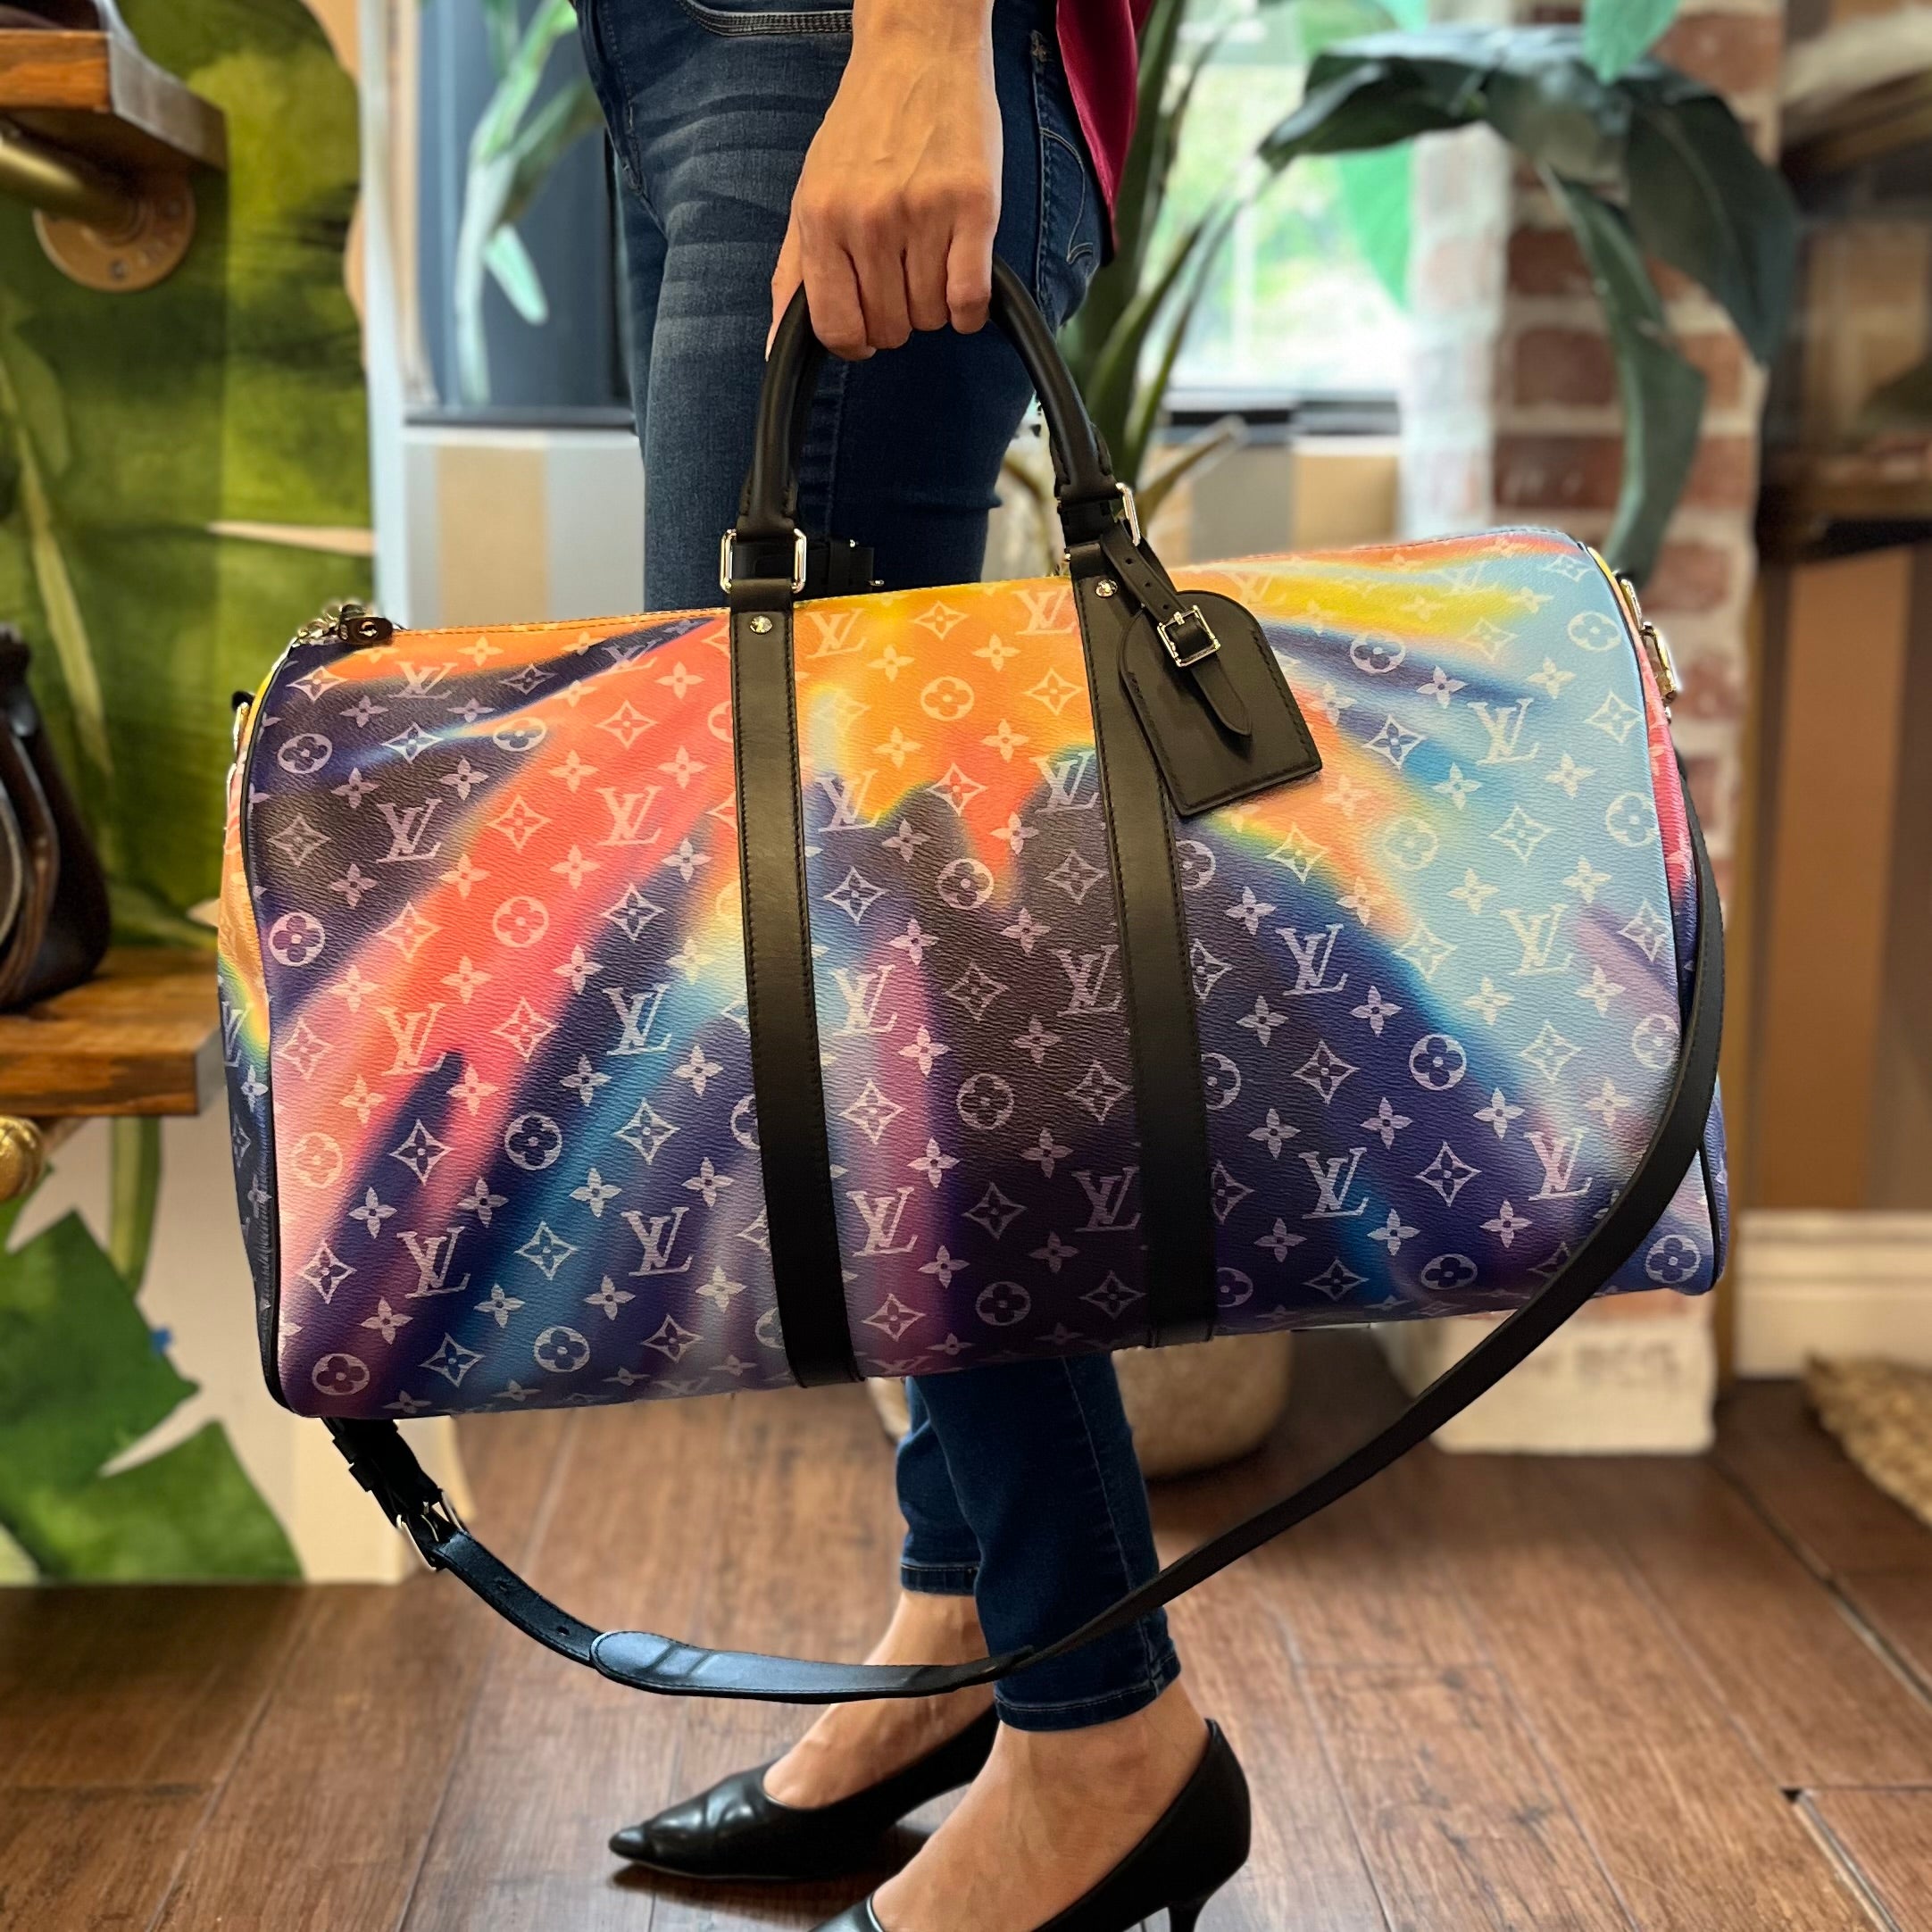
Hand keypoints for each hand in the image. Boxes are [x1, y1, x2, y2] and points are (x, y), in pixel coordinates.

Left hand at [770, 0, 1000, 359]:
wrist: (916, 51)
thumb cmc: (863, 128)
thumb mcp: (810, 195)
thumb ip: (792, 275)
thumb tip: (774, 349)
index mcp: (822, 218)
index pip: (837, 328)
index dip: (855, 342)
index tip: (867, 327)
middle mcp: (869, 218)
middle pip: (890, 328)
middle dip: (898, 317)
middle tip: (902, 273)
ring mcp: (923, 212)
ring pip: (931, 317)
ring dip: (934, 302)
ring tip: (930, 255)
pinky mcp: (974, 207)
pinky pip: (969, 301)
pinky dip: (968, 309)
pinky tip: (962, 275)